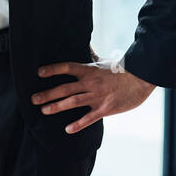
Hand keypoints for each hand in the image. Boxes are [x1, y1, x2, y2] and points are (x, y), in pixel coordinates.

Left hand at [33, 62, 155, 134]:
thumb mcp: (105, 61)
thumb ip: (92, 56)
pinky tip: (67, 129)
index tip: (39, 73)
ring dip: (57, 106)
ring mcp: (97, 96)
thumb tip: (85, 45)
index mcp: (90, 70)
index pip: (67, 68)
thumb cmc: (122, 70)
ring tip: (44, 110)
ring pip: (73, 102)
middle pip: (65, 88)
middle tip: (34, 99)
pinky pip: (89, 118)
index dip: (52, 70)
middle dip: (48, 93)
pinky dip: (78, 124)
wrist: (141, 79)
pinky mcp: (105, 108)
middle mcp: (91, 83)